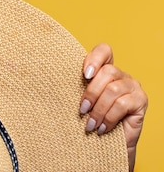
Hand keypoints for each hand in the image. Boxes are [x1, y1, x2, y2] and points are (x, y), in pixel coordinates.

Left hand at [80, 43, 146, 171]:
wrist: (107, 143)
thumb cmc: (90, 119)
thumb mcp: (81, 100)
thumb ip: (77, 86)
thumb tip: (52, 76)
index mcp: (105, 70)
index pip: (104, 50)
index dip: (95, 58)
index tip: (85, 75)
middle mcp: (121, 75)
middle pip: (108, 71)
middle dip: (91, 92)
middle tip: (82, 110)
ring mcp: (133, 86)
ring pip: (113, 89)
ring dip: (98, 109)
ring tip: (90, 124)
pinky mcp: (141, 100)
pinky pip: (122, 104)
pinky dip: (108, 117)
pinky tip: (102, 128)